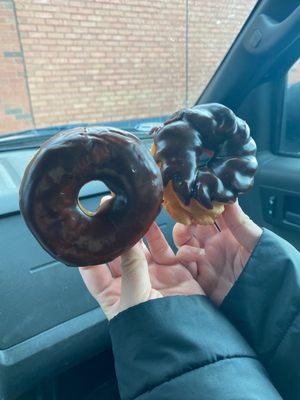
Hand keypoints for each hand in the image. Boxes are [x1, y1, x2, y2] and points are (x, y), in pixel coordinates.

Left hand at [80, 222, 203, 319]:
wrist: (188, 339)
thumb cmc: (152, 328)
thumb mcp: (135, 298)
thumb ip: (130, 266)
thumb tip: (125, 238)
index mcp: (111, 294)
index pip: (93, 269)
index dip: (88, 250)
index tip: (85, 229)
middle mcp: (129, 281)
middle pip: (117, 253)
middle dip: (113, 234)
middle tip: (108, 210)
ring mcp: (150, 274)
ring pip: (139, 247)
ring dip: (135, 231)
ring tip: (129, 212)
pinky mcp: (171, 269)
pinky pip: (162, 247)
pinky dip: (157, 235)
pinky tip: (151, 221)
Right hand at [173, 201, 261, 304]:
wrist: (262, 299)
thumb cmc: (262, 268)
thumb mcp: (254, 242)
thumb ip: (240, 222)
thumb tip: (229, 198)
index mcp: (226, 235)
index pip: (209, 216)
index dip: (200, 206)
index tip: (194, 196)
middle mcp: (212, 246)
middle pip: (191, 227)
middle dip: (186, 217)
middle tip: (186, 211)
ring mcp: (203, 261)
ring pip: (184, 242)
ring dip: (182, 233)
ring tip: (186, 228)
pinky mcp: (198, 277)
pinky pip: (184, 263)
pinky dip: (184, 256)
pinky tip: (195, 254)